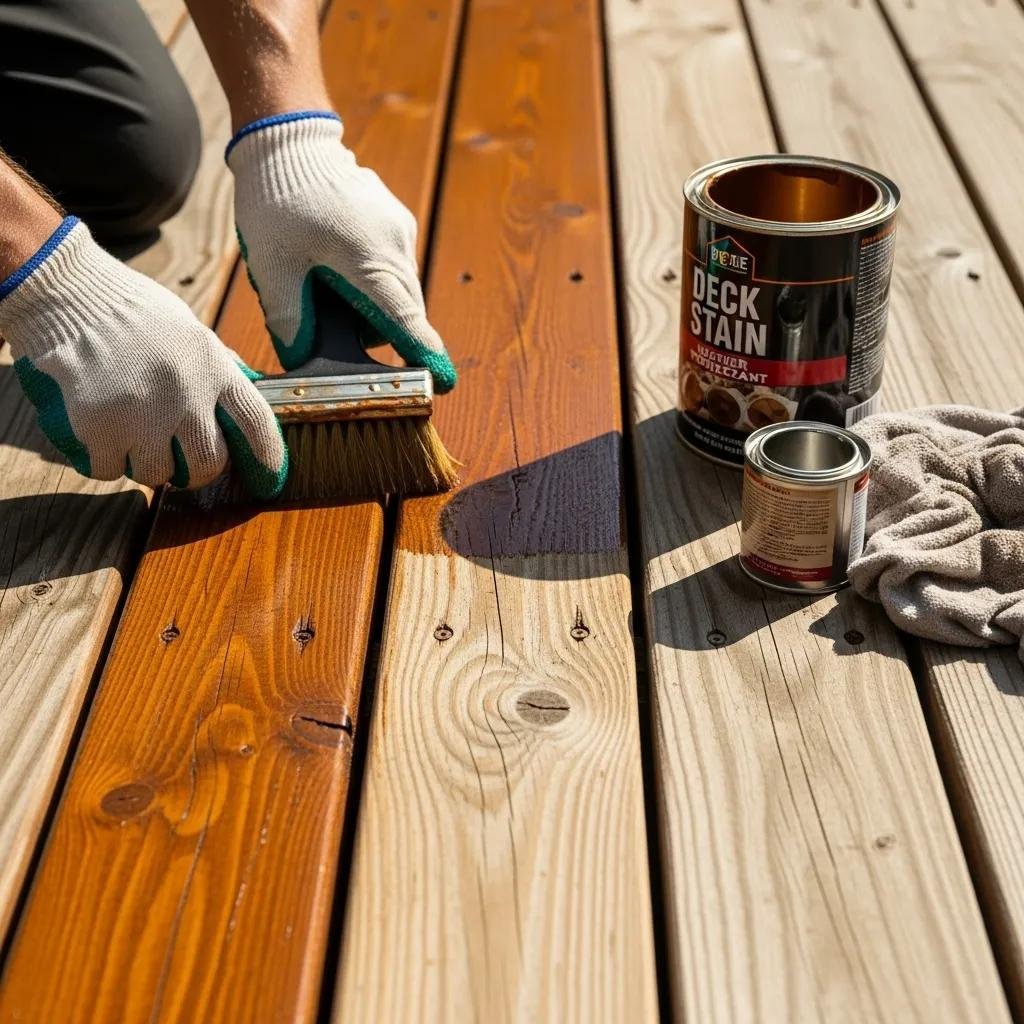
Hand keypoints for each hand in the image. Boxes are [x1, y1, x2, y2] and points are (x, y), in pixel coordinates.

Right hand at [0, 217, 287, 496]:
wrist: (66, 292)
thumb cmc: (130, 308)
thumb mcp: (190, 328)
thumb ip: (216, 364)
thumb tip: (248, 390)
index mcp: (213, 367)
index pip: (257, 423)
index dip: (268, 457)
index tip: (269, 479)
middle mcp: (187, 395)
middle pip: (209, 463)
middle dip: (197, 473)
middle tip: (182, 466)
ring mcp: (143, 414)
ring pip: (158, 474)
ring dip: (147, 468)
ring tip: (135, 445)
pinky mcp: (100, 427)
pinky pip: (110, 470)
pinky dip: (105, 464)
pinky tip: (101, 444)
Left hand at [227, 111, 455, 391]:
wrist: (287, 136)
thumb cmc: (277, 200)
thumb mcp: (273, 267)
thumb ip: (289, 319)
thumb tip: (301, 359)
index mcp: (370, 262)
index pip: (406, 321)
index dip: (423, 355)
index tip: (442, 381)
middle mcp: (396, 246)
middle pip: (404, 310)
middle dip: (381, 331)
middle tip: (339, 330)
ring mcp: (399, 230)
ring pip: (399, 288)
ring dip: (374, 303)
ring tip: (327, 287)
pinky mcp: (394, 220)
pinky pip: (393, 264)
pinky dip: (374, 279)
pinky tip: (335, 264)